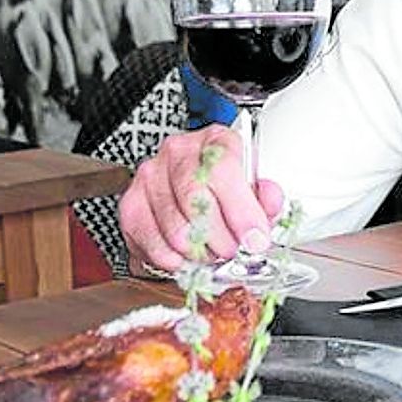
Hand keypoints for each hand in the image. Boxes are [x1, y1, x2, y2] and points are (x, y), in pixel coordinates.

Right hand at [118, 125, 285, 274]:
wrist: (191, 183)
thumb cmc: (226, 184)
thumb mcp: (255, 184)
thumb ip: (267, 197)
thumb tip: (270, 206)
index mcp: (214, 141)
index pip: (222, 172)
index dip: (242, 213)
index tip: (255, 239)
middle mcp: (177, 153)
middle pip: (195, 202)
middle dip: (221, 238)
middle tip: (232, 250)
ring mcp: (150, 178)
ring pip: (175, 230)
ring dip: (200, 253)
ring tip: (211, 251)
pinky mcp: (131, 206)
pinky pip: (153, 245)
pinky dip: (175, 260)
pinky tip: (187, 254)